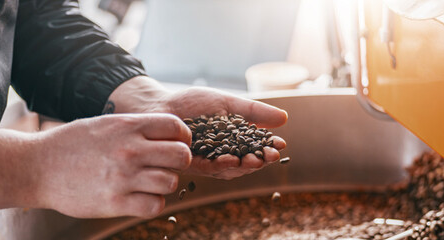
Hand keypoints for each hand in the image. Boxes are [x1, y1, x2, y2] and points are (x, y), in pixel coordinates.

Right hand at [0, 113, 191, 217]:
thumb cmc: (70, 144)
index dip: (182, 137)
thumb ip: (134, 127)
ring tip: (149, 183)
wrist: (37, 167)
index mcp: (127, 126)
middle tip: (166, 166)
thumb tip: (165, 131)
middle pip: (181, 155)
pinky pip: (155, 205)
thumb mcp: (103, 123)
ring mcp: (123, 177)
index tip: (176, 144)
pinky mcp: (115, 203)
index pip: (176, 127)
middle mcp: (129, 150)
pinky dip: (152, 203)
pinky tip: (140, 197)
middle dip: (178, 161)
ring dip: (164, 184)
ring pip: (171, 182)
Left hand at [108, 76, 287, 179]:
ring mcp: (207, 162)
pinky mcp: (190, 165)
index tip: (281, 144)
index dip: (268, 148)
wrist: (159, 105)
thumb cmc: (191, 103)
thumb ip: (253, 111)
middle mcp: (222, 155)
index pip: (255, 147)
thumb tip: (284, 118)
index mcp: (233, 141)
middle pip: (246, 163)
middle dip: (260, 160)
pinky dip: (220, 165)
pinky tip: (230, 160)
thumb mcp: (227, 103)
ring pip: (230, 169)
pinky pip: (208, 168)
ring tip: (256, 160)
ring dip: (244, 166)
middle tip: (272, 155)